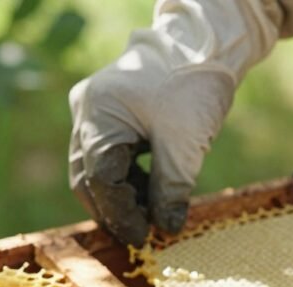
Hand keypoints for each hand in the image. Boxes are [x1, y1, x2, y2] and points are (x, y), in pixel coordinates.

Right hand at [68, 0, 280, 245]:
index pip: (100, 178)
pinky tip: (151, 191)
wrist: (205, 44)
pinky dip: (129, 176)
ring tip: (152, 214)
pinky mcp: (112, 111)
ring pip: (98, 166)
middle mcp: (88, 111)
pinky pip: (111, 152)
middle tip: (140, 234)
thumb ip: (171, 188)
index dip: (120, 212)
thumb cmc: (193, 85)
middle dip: (113, 208)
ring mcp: (96, 109)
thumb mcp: (185, 143)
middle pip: (88, 175)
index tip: (143, 237)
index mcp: (99, 115)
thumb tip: (166, 228)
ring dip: (123, 194)